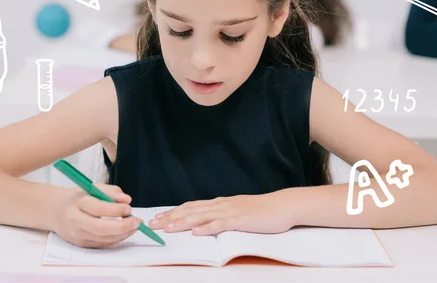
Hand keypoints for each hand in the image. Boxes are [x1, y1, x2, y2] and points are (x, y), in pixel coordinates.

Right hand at [49, 183, 141, 247]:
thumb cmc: (78, 197)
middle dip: (121, 226)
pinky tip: (125, 232)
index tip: (128, 207)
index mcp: (77, 203)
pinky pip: (101, 244)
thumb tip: (126, 199)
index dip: (115, 209)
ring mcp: (77, 235)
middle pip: (100, 228)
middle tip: (136, 221)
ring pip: (102, 239)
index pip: (97, 208)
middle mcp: (76, 221)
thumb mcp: (92, 187)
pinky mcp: (81, 244)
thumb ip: (110, 191)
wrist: (56, 211)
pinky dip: (116, 239)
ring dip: (122, 234)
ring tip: (134, 226)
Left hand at [148, 192, 293, 235]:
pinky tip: (196, 232)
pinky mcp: (240, 219)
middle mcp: (221, 204)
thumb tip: (205, 223)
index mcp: (219, 203)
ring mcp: (230, 211)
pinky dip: (207, 227)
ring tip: (168, 228)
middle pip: (191, 210)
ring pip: (202, 216)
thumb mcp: (237, 212)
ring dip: (183, 222)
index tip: (158, 218)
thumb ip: (221, 215)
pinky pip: (221, 223)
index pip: (191, 206)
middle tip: (153, 224)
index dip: (173, 212)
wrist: (282, 206)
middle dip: (171, 217)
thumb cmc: (261, 212)